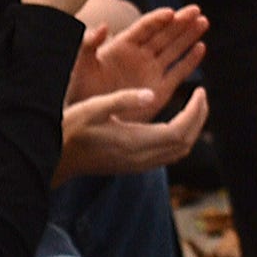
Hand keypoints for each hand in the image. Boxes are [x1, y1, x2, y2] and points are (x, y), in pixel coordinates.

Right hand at [55, 85, 208, 180]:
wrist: (55, 160)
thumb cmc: (69, 130)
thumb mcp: (93, 108)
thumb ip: (122, 100)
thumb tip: (152, 94)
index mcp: (133, 142)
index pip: (179, 131)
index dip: (195, 112)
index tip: (200, 90)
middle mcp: (140, 159)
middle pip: (185, 144)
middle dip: (199, 118)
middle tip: (201, 95)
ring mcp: (138, 166)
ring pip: (178, 152)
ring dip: (192, 129)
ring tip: (194, 106)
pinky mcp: (134, 166)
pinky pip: (168, 155)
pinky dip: (179, 137)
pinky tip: (175, 121)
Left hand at [68, 6, 206, 107]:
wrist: (87, 118)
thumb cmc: (78, 90)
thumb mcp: (80, 65)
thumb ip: (88, 45)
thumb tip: (103, 26)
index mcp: (122, 46)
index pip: (144, 27)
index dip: (158, 19)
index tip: (171, 13)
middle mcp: (140, 55)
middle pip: (164, 34)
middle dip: (180, 22)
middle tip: (197, 10)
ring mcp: (151, 71)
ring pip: (174, 49)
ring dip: (189, 36)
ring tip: (204, 22)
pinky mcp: (160, 90)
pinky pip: (178, 72)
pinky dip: (190, 60)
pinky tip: (201, 48)